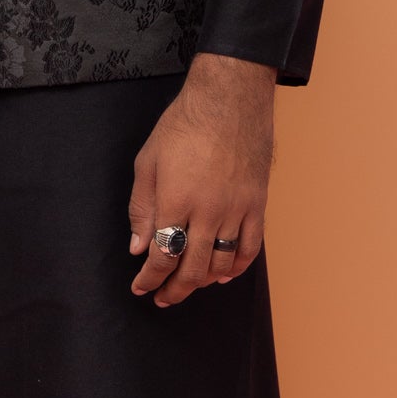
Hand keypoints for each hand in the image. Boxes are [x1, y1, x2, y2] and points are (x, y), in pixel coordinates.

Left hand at [129, 53, 276, 307]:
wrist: (230, 99)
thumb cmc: (184, 125)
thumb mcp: (148, 162)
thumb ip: (141, 208)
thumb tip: (138, 247)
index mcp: (176, 201)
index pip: (162, 256)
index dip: (149, 279)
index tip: (141, 287)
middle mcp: (208, 211)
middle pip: (192, 268)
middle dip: (174, 289)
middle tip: (162, 298)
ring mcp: (236, 210)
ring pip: (222, 263)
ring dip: (203, 282)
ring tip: (189, 285)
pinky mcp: (257, 204)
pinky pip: (251, 247)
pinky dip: (238, 267)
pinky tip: (224, 275)